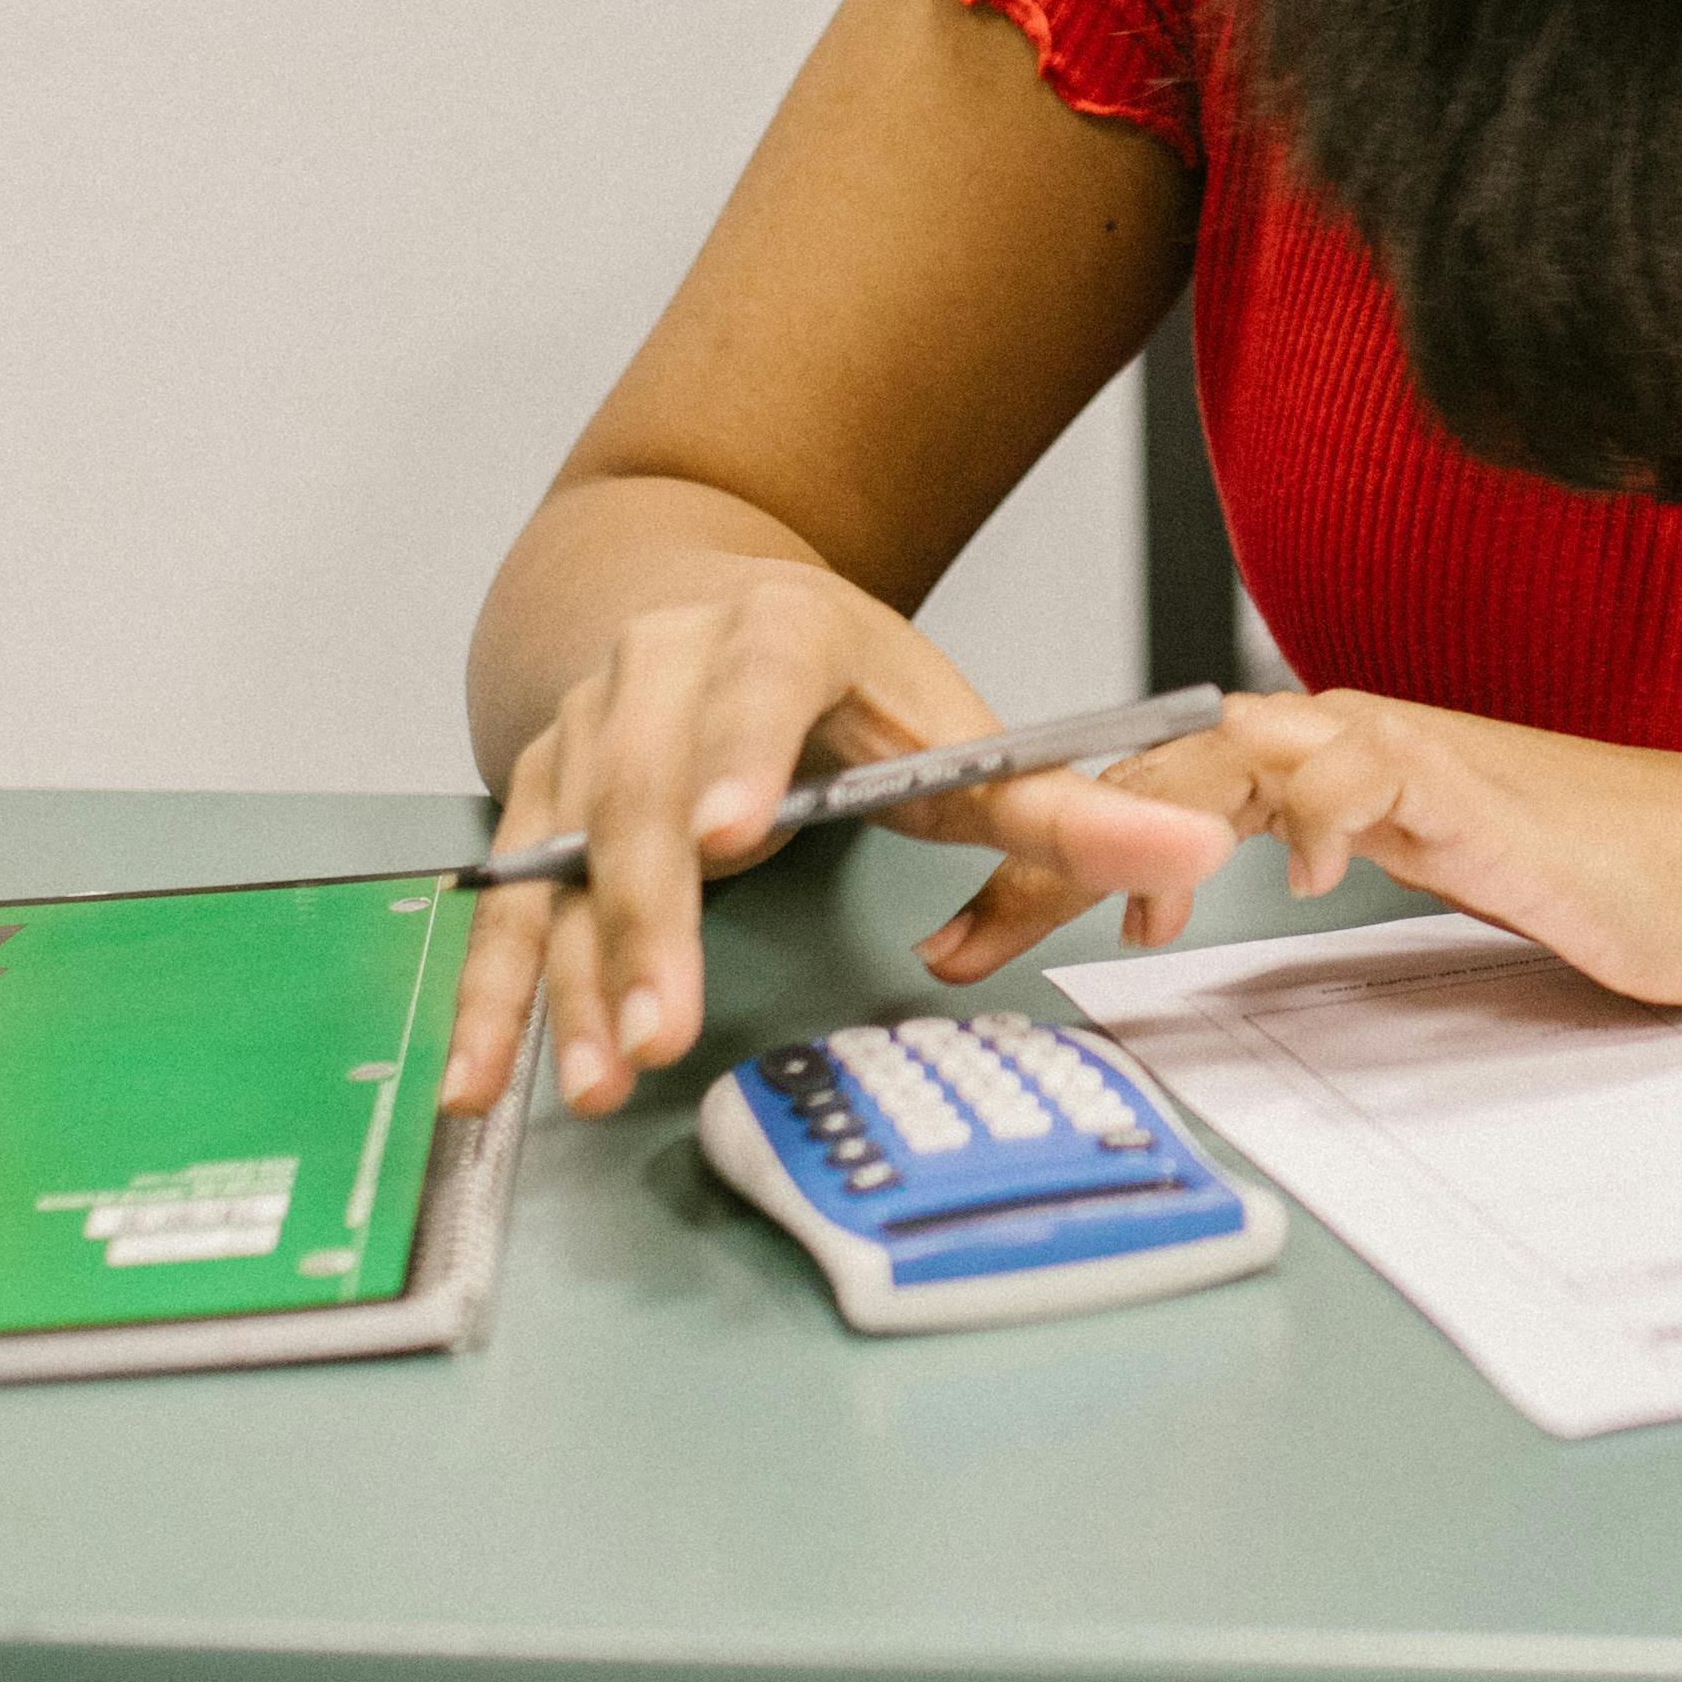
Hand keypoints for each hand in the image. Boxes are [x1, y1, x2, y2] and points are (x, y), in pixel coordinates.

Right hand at [445, 566, 1233, 1120]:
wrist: (709, 605)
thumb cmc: (850, 689)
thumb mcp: (957, 730)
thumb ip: (1065, 803)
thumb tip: (1196, 850)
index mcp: (776, 631)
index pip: (755, 688)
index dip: (736, 757)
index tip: (729, 831)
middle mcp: (658, 670)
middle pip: (642, 796)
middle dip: (649, 920)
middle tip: (664, 1030)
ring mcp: (583, 734)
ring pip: (563, 861)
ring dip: (571, 978)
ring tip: (596, 1076)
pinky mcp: (534, 800)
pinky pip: (508, 906)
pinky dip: (493, 993)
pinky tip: (485, 1076)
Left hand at [934, 686, 1681, 1012]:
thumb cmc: (1596, 881)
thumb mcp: (1427, 883)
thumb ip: (1328, 863)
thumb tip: (1209, 899)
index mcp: (1328, 766)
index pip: (1154, 788)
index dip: (1045, 852)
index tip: (964, 930)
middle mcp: (1350, 742)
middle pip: (1156, 764)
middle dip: (1044, 849)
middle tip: (962, 937)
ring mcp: (1411, 756)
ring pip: (1235, 750)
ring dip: (1149, 822)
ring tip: (1096, 901)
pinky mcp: (1478, 789)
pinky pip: (1374, 769)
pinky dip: (1326, 809)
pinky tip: (1303, 870)